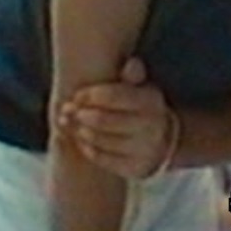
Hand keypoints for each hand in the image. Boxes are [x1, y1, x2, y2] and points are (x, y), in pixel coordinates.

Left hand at [55, 57, 175, 178]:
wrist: (161, 140)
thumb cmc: (139, 108)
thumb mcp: (140, 89)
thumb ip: (131, 76)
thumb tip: (131, 63)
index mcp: (151, 100)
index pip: (114, 96)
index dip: (90, 95)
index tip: (77, 96)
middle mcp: (151, 125)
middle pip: (103, 120)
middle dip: (81, 115)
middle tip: (69, 112)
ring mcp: (144, 148)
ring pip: (100, 140)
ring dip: (80, 132)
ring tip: (74, 125)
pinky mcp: (135, 168)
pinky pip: (102, 159)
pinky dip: (88, 149)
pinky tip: (84, 140)